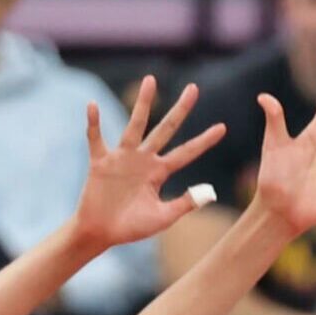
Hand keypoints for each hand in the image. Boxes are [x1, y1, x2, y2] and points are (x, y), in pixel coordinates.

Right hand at [71, 77, 229, 249]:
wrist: (102, 234)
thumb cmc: (132, 227)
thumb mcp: (164, 217)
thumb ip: (185, 204)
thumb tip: (210, 192)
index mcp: (159, 172)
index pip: (186, 152)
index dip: (203, 141)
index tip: (223, 127)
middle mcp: (143, 159)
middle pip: (165, 129)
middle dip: (180, 110)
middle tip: (194, 88)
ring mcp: (122, 158)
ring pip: (135, 125)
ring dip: (142, 104)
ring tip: (151, 81)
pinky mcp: (100, 162)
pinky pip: (96, 139)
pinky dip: (93, 124)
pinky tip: (92, 106)